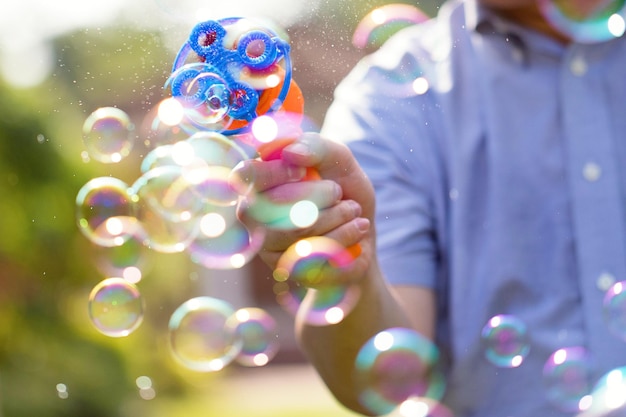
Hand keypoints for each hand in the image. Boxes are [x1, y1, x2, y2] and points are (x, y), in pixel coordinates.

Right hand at [233, 132, 375, 286]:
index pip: (245, 176)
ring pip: (298, 230)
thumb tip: (290, 153)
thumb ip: (316, 146)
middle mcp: (255, 217)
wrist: (363, 232)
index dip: (274, 172)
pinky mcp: (290, 272)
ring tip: (353, 210)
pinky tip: (356, 230)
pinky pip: (316, 253)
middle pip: (272, 206)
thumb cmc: (343, 190)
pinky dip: (346, 235)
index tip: (303, 170)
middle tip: (338, 192)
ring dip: (337, 215)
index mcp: (258, 183)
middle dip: (318, 194)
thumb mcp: (338, 161)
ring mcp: (268, 247)